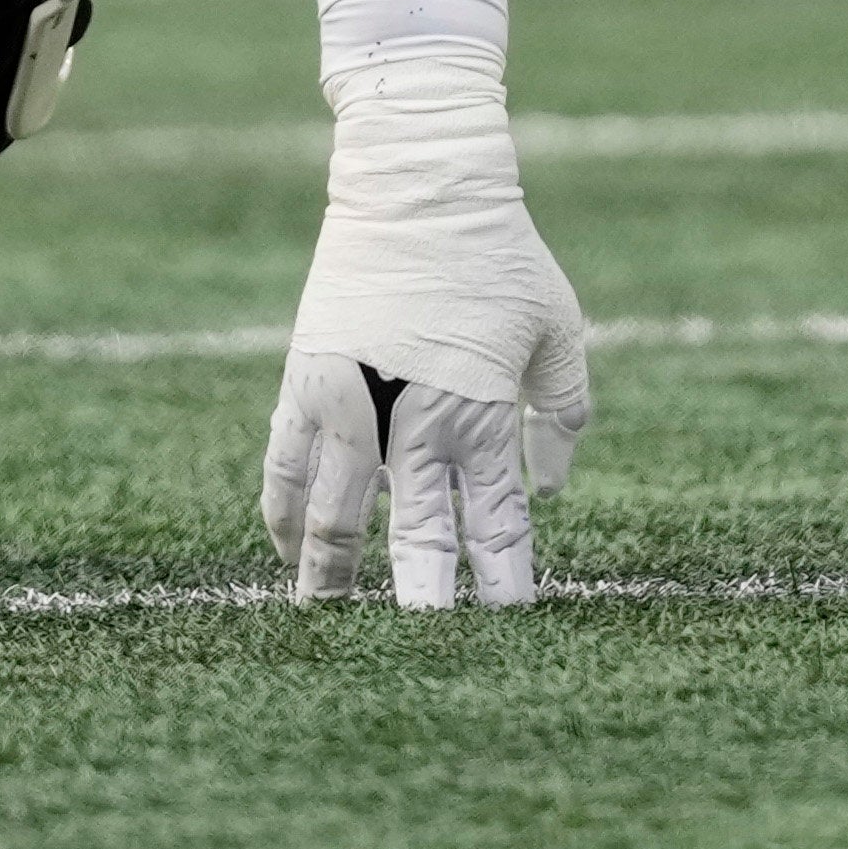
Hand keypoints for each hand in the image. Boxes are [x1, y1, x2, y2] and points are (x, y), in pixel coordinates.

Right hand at [258, 64, 589, 607]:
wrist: (420, 182)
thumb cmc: (502, 252)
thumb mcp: (559, 330)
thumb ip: (565, 412)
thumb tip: (554, 487)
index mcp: (483, 416)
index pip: (495, 529)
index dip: (499, 590)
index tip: (506, 639)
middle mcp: (414, 423)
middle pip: (415, 545)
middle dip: (421, 612)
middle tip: (422, 666)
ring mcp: (352, 406)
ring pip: (335, 520)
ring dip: (333, 580)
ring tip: (330, 630)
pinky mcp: (305, 380)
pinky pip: (283, 466)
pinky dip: (283, 514)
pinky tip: (286, 550)